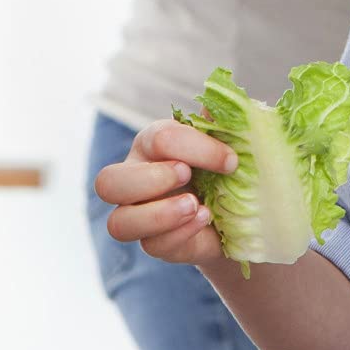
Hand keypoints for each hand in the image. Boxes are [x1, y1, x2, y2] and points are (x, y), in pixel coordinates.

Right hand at [93, 120, 232, 267]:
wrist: (242, 211)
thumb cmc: (227, 167)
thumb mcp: (230, 142)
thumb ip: (222, 123)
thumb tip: (218, 103)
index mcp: (152, 144)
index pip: (158, 139)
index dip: (196, 147)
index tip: (231, 160)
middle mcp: (135, 179)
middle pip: (108, 182)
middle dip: (150, 179)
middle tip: (188, 175)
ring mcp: (140, 216)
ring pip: (118, 224)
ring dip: (158, 215)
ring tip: (195, 205)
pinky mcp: (156, 243)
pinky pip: (152, 245)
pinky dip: (181, 233)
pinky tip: (205, 219)